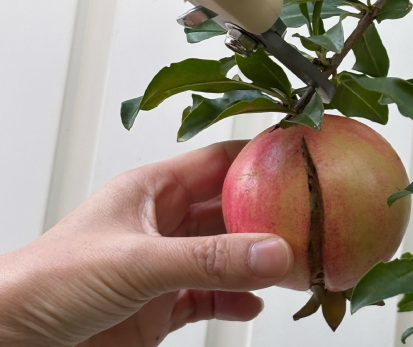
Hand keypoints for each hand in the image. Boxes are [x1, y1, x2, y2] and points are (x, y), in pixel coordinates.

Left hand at [0, 141, 292, 346]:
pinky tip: (255, 301)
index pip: (221, 161)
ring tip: (293, 265)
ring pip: (225, 255)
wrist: (3, 343)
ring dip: (257, 261)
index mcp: (153, 188)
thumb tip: (273, 251)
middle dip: (270, 215)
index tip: (305, 157)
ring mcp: (160, 267)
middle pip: (230, 209)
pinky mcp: (156, 309)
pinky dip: (236, 299)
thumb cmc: (42, 283)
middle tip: (311, 220)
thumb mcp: (136, 262)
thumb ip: (209, 259)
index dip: (263, 156)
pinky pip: (209, 297)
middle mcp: (161, 223)